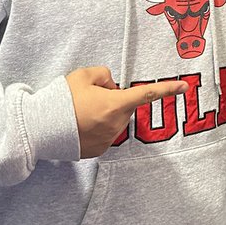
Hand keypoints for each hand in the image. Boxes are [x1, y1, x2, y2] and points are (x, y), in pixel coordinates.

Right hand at [66, 67, 186, 158]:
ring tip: (80, 112)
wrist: (41, 127)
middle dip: (114, 100)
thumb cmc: (62, 99)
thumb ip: (104, 74)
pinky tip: (79, 125)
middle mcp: (116, 124)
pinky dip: (96, 128)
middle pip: (125, 107)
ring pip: (115, 121)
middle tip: (90, 98)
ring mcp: (108, 139)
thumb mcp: (83, 75)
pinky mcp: (99, 150)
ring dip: (105, 115)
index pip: (147, 94)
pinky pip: (105, 134)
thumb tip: (112, 85)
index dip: (167, 89)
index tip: (184, 87)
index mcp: (116, 104)